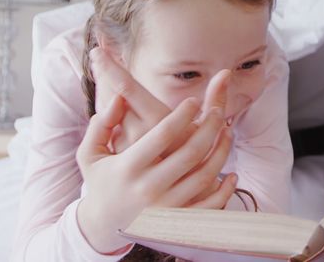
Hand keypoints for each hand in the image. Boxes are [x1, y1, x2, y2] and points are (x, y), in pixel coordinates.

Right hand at [75, 94, 238, 253]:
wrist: (104, 226)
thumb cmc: (101, 182)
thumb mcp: (91, 153)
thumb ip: (102, 124)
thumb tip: (118, 97)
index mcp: (129, 167)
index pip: (162, 135)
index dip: (181, 115)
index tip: (193, 102)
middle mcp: (149, 187)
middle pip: (190, 152)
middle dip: (210, 127)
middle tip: (218, 112)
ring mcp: (166, 207)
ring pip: (205, 175)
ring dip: (222, 151)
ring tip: (227, 132)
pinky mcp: (177, 221)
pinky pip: (210, 206)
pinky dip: (225, 190)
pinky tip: (232, 174)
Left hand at [90, 47, 232, 153]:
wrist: (178, 202)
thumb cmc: (197, 160)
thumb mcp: (205, 129)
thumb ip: (215, 101)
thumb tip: (225, 73)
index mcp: (155, 124)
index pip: (127, 89)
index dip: (112, 69)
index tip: (99, 51)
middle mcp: (134, 135)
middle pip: (112, 96)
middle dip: (105, 73)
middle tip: (97, 53)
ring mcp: (123, 147)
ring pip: (107, 112)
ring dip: (105, 90)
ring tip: (101, 68)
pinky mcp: (118, 157)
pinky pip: (106, 129)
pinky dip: (107, 112)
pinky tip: (110, 100)